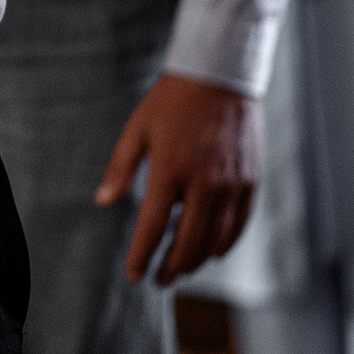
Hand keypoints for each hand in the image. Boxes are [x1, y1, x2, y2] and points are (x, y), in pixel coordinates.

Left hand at [96, 73, 259, 282]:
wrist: (219, 74)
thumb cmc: (171, 100)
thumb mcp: (137, 129)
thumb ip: (119, 167)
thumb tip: (102, 200)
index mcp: (170, 170)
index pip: (152, 227)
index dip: (141, 255)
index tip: (133, 273)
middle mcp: (204, 183)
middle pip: (188, 243)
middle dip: (171, 267)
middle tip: (159, 279)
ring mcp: (231, 185)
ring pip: (216, 240)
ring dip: (197, 260)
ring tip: (181, 267)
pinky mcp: (250, 182)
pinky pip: (239, 225)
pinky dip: (225, 244)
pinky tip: (212, 251)